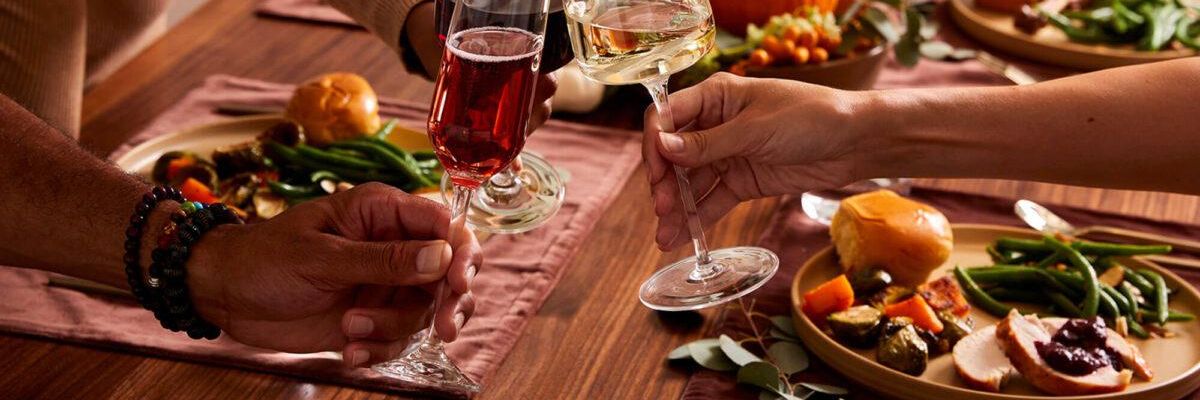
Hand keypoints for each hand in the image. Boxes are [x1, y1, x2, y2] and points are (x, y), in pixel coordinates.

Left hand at [187, 183, 480, 367]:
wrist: (223, 296)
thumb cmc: (264, 258)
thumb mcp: (321, 257)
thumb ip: (383, 259)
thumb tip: (442, 257)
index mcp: (382, 213)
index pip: (445, 225)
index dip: (461, 254)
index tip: (457, 285)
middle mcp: (393, 247)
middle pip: (448, 273)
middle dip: (446, 303)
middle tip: (441, 329)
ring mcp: (384, 284)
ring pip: (424, 311)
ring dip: (394, 329)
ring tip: (351, 331)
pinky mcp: (372, 318)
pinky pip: (399, 339)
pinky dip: (379, 351)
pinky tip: (349, 353)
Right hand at [643, 73, 867, 249]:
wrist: (855, 142)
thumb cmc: (810, 117)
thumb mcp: (755, 129)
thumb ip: (707, 144)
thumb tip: (663, 147)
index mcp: (716, 96)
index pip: (668, 116)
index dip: (656, 144)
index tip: (656, 172)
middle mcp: (715, 124)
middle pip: (674, 153)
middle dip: (664, 181)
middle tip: (662, 207)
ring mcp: (728, 154)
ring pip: (690, 182)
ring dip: (676, 207)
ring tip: (664, 233)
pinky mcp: (742, 181)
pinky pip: (712, 200)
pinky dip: (696, 217)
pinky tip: (680, 236)